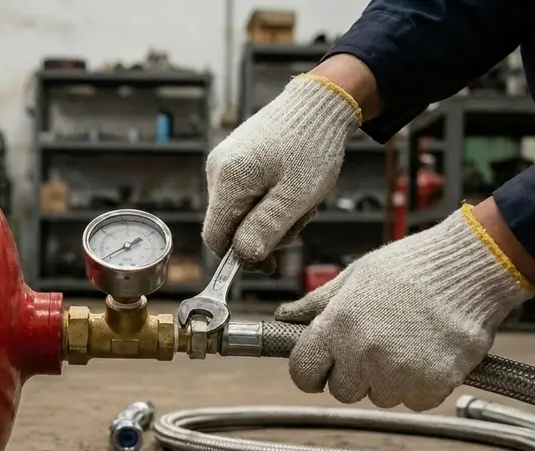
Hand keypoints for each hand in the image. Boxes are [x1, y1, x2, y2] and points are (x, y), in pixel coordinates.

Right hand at [202, 73, 361, 269]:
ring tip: (299, 197)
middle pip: (229, 226)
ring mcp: (223, 162)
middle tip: (298, 217)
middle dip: (262, 232)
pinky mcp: (234, 159)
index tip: (270, 263)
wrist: (319, 103)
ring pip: (239, 212)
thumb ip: (266, 229)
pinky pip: (245, 194)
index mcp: (229, 179)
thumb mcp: (296, 197)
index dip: (239, 257)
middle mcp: (217, 170)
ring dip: (269, 216)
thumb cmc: (312, 147)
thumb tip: (243, 258)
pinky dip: (268, 199)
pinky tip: (290, 186)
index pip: (216, 238)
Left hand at [275, 205, 534, 410]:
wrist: (472, 268)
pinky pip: (414, 401)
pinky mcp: (431, 386)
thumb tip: (284, 317)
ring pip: (379, 397)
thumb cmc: (414, 267)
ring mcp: (398, 373)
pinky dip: (421, 385)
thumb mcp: (356, 276)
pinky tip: (428, 353)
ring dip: (389, 379)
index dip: (312, 371)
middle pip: (342, 391)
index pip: (302, 372)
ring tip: (408, 342)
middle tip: (377, 345)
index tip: (323, 367)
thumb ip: (317, 303)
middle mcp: (363, 354)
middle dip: (354, 374)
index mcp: (337, 326)